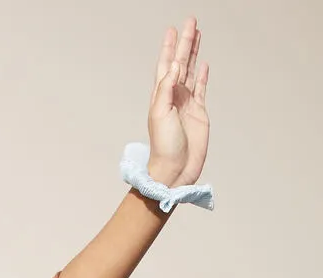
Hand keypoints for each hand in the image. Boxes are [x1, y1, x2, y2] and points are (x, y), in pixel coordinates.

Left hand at [147, 16, 209, 186]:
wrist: (175, 169)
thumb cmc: (164, 146)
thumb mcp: (161, 114)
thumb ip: (167, 88)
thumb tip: (175, 64)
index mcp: (161, 96)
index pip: (165, 65)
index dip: (169, 48)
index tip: (172, 30)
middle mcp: (173, 96)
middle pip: (180, 62)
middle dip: (184, 43)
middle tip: (190, 22)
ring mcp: (187, 103)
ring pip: (190, 71)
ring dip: (193, 53)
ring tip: (197, 35)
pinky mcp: (199, 112)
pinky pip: (201, 87)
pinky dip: (201, 75)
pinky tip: (202, 64)